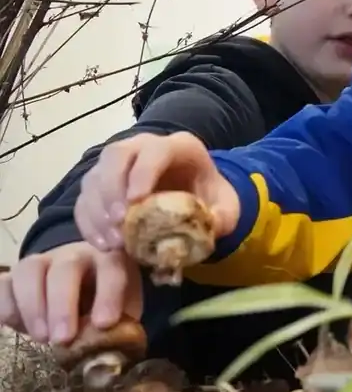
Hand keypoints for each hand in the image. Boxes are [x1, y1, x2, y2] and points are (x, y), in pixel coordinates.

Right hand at [0, 243, 143, 345]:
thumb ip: (118, 328)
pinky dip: (6, 306)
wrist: (79, 296)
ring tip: (41, 338)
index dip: (109, 295)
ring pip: (30, 270)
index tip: (104, 324)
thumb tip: (110, 356)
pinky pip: (2, 284)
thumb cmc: (104, 307)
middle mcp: (74, 256)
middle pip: (66, 268)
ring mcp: (41, 262)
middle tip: (63, 339)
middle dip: (63, 305)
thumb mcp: (120, 314)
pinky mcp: (14, 277)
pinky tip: (15, 328)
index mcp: (108, 261)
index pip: (112, 269)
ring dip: (33, 306)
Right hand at [75, 132, 237, 252]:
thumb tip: (209, 228)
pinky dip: (88, 222)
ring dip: (98, 210)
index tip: (137, 202)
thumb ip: (223, 217)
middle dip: (113, 188)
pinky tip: (102, 244)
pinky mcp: (101, 185)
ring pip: (94, 177)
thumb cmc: (210, 197)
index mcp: (179, 147)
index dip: (143, 173)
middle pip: (115, 155)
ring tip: (114, 242)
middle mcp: (143, 147)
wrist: (196, 197)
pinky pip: (85, 200)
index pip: (155, 150)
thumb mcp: (227, 207)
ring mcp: (118, 165)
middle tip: (119, 222)